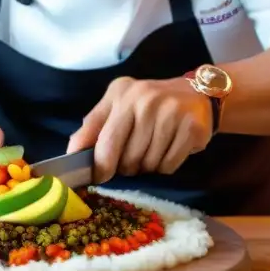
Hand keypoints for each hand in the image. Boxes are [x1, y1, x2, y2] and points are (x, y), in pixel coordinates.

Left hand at [66, 77, 212, 183]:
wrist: (197, 95)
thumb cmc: (149, 106)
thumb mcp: (119, 106)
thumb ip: (94, 126)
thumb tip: (72, 152)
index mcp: (120, 94)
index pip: (101, 137)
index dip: (98, 163)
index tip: (98, 176)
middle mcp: (144, 99)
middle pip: (125, 157)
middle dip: (126, 167)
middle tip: (133, 159)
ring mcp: (169, 112)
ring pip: (147, 163)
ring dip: (148, 166)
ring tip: (154, 150)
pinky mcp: (190, 127)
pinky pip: (168, 165)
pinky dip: (166, 166)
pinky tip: (170, 149)